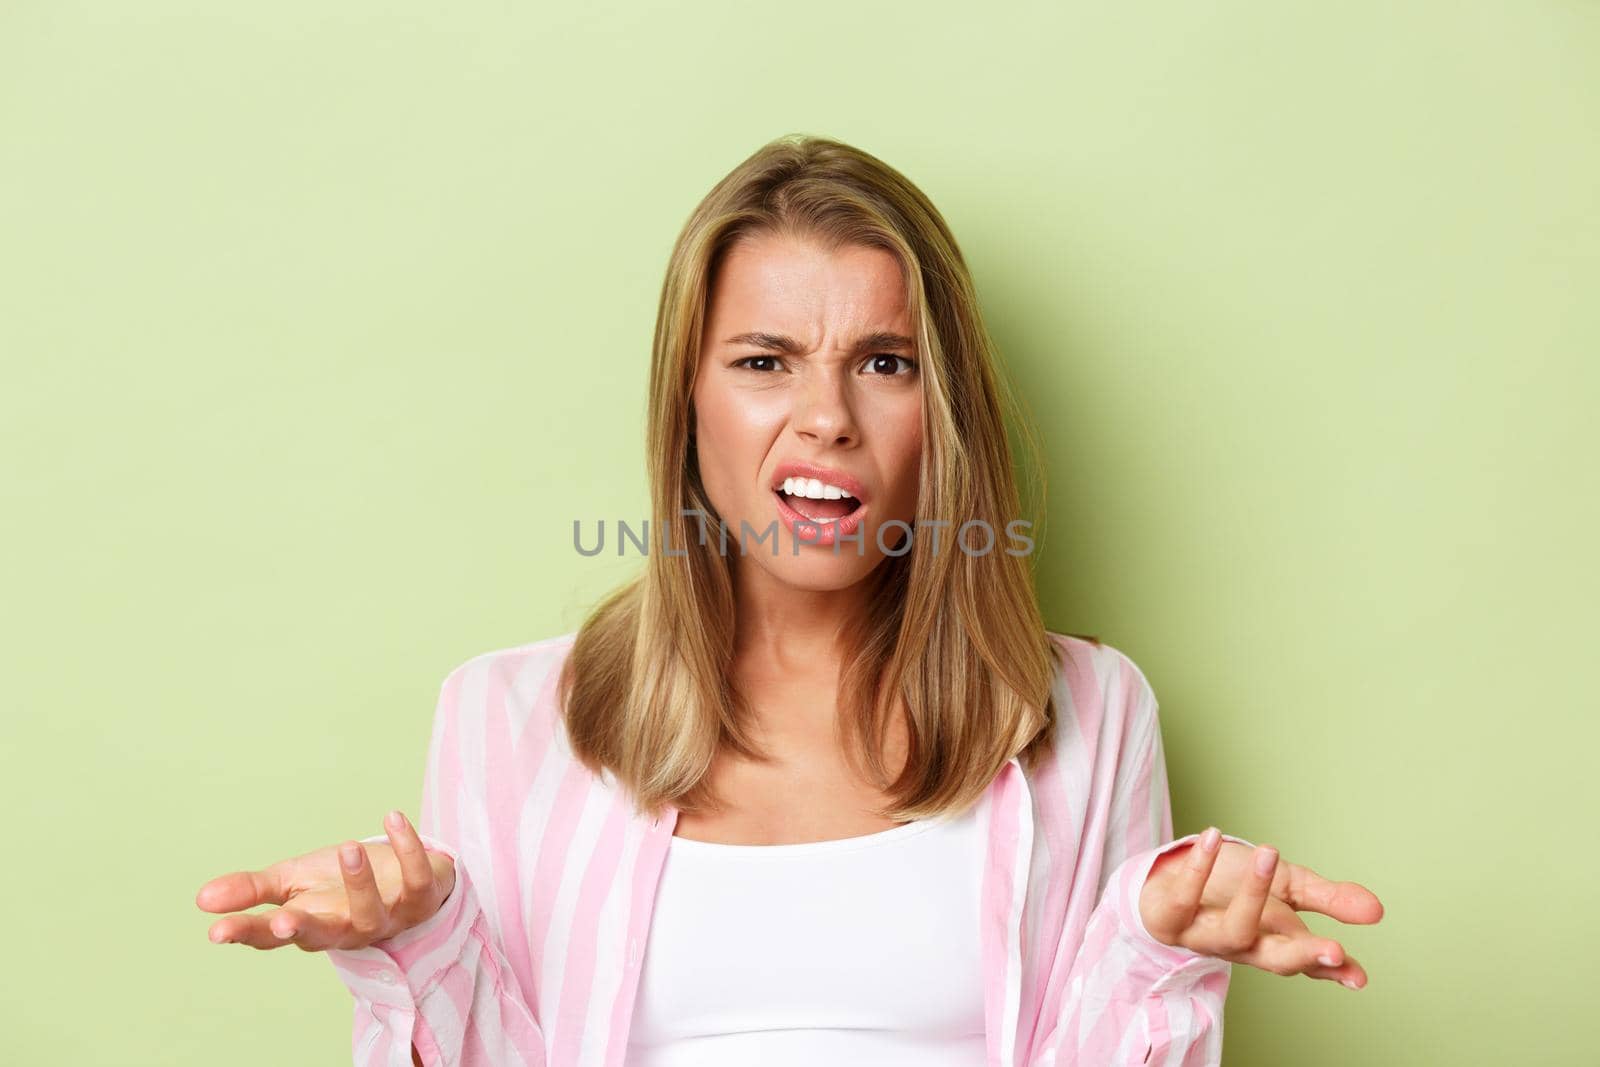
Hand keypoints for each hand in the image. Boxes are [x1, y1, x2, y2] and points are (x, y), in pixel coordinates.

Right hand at [195, 809, 455, 951]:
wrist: (405, 877)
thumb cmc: (340, 884)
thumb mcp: (293, 881)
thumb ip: (251, 890)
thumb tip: (202, 898)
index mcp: (309, 924)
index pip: (271, 936)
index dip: (247, 933)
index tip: (216, 931)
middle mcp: (347, 929)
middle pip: (321, 936)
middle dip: (302, 930)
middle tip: (283, 920)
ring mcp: (387, 917)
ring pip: (372, 912)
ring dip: (360, 882)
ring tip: (347, 848)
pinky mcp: (422, 898)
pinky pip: (417, 877)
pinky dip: (408, 849)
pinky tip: (393, 819)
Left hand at [1139, 828, 1383, 989]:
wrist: (1166, 882)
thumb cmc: (1229, 888)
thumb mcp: (1285, 888)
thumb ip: (1328, 899)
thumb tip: (1377, 911)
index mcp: (1273, 941)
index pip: (1306, 960)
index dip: (1330, 969)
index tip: (1358, 976)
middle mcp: (1241, 946)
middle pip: (1275, 960)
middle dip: (1304, 957)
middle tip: (1334, 950)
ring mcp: (1204, 935)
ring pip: (1232, 930)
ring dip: (1254, 893)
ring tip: (1270, 851)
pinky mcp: (1168, 918)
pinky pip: (1183, 898)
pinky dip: (1198, 867)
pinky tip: (1213, 836)